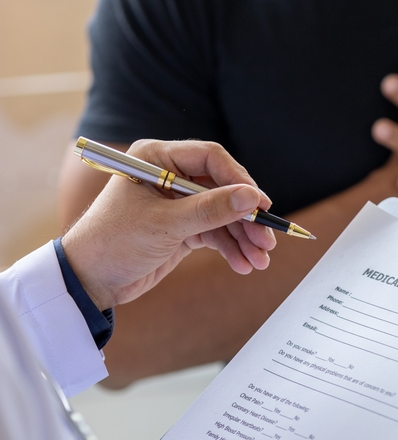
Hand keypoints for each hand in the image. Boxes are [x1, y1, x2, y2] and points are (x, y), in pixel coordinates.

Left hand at [61, 140, 275, 310]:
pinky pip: (216, 233)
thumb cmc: (113, 242)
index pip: (211, 159)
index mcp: (157, 159)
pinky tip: (243, 264)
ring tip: (260, 260)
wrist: (89, 280)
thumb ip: (211, 210)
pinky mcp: (182, 228)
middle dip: (246, 218)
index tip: (261, 205)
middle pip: (223, 189)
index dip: (240, 181)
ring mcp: (178, 203)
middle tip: (267, 239)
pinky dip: (231, 249)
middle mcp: (170, 176)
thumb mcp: (166, 225)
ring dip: (244, 238)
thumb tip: (252, 198)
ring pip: (224, 215)